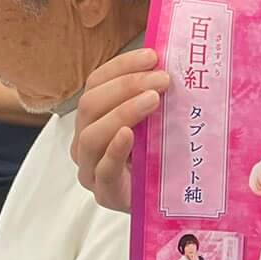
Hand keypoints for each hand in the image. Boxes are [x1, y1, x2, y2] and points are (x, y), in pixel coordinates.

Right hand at [72, 49, 170, 212]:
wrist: (162, 204)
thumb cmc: (157, 157)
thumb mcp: (155, 122)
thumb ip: (155, 97)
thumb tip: (175, 63)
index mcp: (94, 117)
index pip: (97, 82)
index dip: (122, 66)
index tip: (152, 55)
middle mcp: (85, 140)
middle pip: (91, 104)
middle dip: (127, 86)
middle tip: (163, 79)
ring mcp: (90, 168)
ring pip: (91, 135)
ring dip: (122, 112)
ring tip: (153, 100)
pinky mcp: (104, 193)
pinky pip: (103, 169)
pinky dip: (114, 150)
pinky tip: (128, 135)